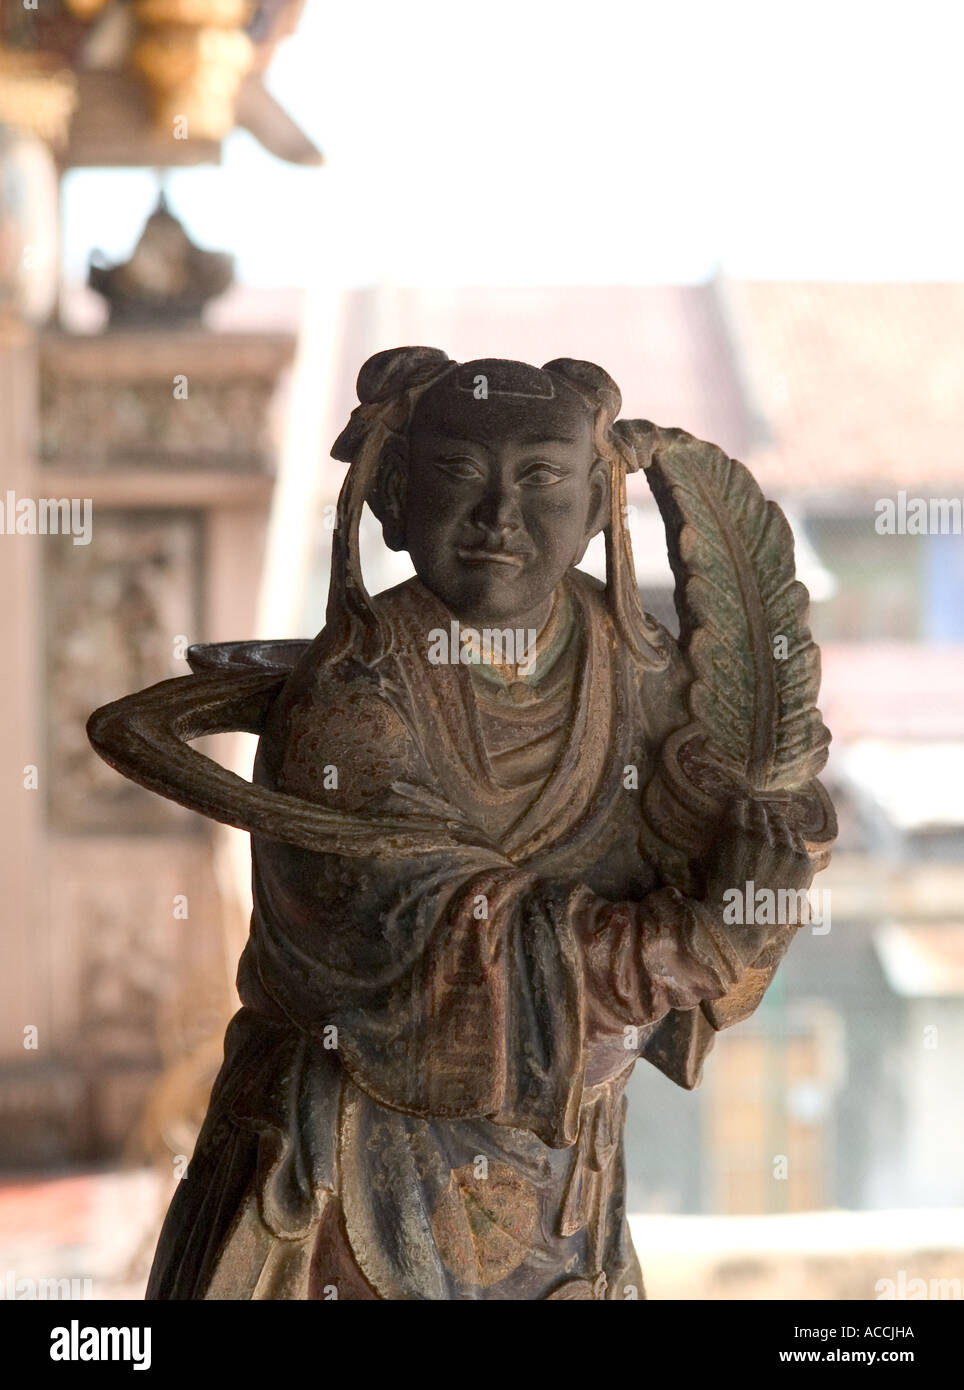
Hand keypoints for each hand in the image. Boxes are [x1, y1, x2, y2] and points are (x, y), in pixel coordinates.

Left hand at [703, 796, 812, 960]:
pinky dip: (737, 806)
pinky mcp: (739, 833)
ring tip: (747, 803)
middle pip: (779, 823)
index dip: (783, 832)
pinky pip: (739, 810)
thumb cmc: (761, 924)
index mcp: (803, 865)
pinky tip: (734, 802)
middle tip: (759, 813)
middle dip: (769, 819)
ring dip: (754, 809)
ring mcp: (763, 839)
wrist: (735, 923)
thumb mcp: (791, 916)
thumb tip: (810, 914)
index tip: (774, 828)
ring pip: (760, 814)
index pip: (795, 837)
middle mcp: (787, 849)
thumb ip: (803, 906)